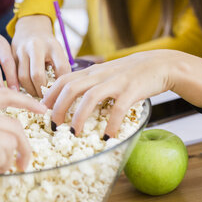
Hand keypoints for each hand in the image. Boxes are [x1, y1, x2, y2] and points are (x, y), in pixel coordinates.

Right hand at [12, 15, 70, 96]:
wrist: (30, 28)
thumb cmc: (48, 45)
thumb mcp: (58, 52)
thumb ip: (61, 68)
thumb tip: (60, 92)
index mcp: (53, 45)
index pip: (61, 68)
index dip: (62, 83)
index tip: (60, 92)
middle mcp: (36, 46)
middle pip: (37, 75)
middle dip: (41, 91)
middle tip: (45, 98)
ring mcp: (21, 50)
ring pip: (23, 77)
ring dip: (30, 90)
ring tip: (36, 94)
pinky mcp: (11, 55)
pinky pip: (14, 75)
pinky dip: (20, 85)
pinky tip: (27, 89)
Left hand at [42, 50, 178, 137]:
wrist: (160, 64)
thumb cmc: (130, 73)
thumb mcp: (105, 74)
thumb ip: (88, 83)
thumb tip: (68, 99)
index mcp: (91, 72)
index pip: (63, 80)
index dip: (49, 95)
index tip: (41, 111)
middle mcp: (99, 75)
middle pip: (71, 88)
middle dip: (58, 108)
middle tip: (54, 127)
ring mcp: (115, 82)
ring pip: (90, 97)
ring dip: (79, 117)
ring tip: (74, 133)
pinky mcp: (132, 91)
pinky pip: (119, 109)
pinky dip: (111, 124)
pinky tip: (107, 137)